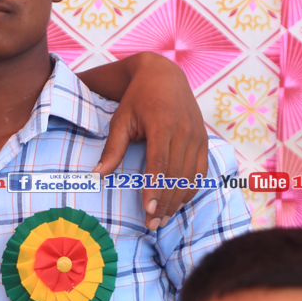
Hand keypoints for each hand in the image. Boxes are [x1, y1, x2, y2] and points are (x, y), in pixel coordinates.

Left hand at [92, 53, 208, 231]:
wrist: (164, 75)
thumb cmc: (137, 99)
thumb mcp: (121, 120)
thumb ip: (113, 148)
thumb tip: (97, 175)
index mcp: (163, 124)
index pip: (160, 162)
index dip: (155, 187)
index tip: (148, 208)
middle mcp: (184, 131)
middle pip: (177, 174)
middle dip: (165, 202)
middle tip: (152, 224)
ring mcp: (198, 135)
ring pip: (191, 176)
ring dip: (178, 201)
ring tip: (163, 220)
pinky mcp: (204, 140)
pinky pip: (201, 171)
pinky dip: (191, 189)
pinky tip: (178, 204)